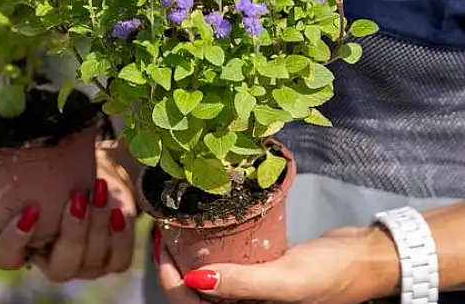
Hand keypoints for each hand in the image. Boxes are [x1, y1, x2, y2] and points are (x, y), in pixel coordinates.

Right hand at [0, 141, 137, 281]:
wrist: (90, 173)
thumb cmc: (49, 178)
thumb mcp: (21, 176)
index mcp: (24, 247)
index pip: (7, 259)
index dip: (15, 242)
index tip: (29, 211)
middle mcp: (53, 263)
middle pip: (61, 268)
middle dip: (72, 234)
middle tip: (76, 198)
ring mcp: (84, 266)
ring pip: (92, 261)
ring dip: (97, 227)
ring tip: (99, 190)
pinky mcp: (112, 260)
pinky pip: (118, 259)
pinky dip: (120, 236)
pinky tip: (117, 209)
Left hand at [157, 226, 395, 303]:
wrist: (368, 258)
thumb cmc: (333, 272)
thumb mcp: (287, 280)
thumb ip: (243, 284)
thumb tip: (196, 281)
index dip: (171, 284)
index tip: (162, 251)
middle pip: (196, 298)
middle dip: (174, 273)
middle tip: (163, 238)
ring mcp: (253, 295)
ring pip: (208, 284)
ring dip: (189, 264)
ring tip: (175, 233)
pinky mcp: (260, 276)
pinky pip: (226, 271)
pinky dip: (210, 257)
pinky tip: (201, 235)